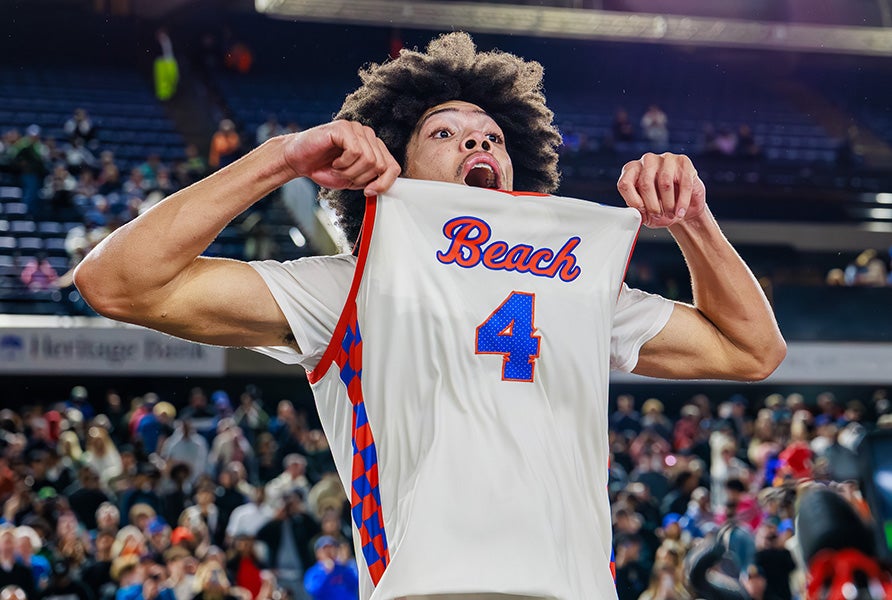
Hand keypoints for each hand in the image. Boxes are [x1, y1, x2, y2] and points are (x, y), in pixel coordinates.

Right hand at [283, 120, 400, 196]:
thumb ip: (371, 181)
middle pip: (380, 165)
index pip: (393, 166)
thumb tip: (384, 187)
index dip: (384, 183)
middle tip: (344, 176)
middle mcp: (368, 136)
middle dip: (361, 178)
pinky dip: (344, 163)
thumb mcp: (353, 180)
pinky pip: (356, 151)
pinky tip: (334, 161)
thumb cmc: (324, 169)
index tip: (368, 192)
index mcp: (373, 148)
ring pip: (369, 159)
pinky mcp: (344, 128)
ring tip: (337, 168)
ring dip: (350, 171)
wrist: (298, 161)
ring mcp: (356, 129)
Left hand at [617, 152, 705, 227]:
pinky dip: (682, 202)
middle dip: (652, 205)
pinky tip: (680, 212)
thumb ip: (636, 212)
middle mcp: (647, 161)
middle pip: (645, 183)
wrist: (685, 207)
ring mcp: (665, 158)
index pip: (625, 183)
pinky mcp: (683, 162)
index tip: (642, 212)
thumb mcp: (646, 213)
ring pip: (665, 183)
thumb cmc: (662, 208)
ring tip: (670, 214)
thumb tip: (632, 216)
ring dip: (668, 204)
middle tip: (657, 216)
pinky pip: (683, 183)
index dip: (633, 201)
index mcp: (631, 170)